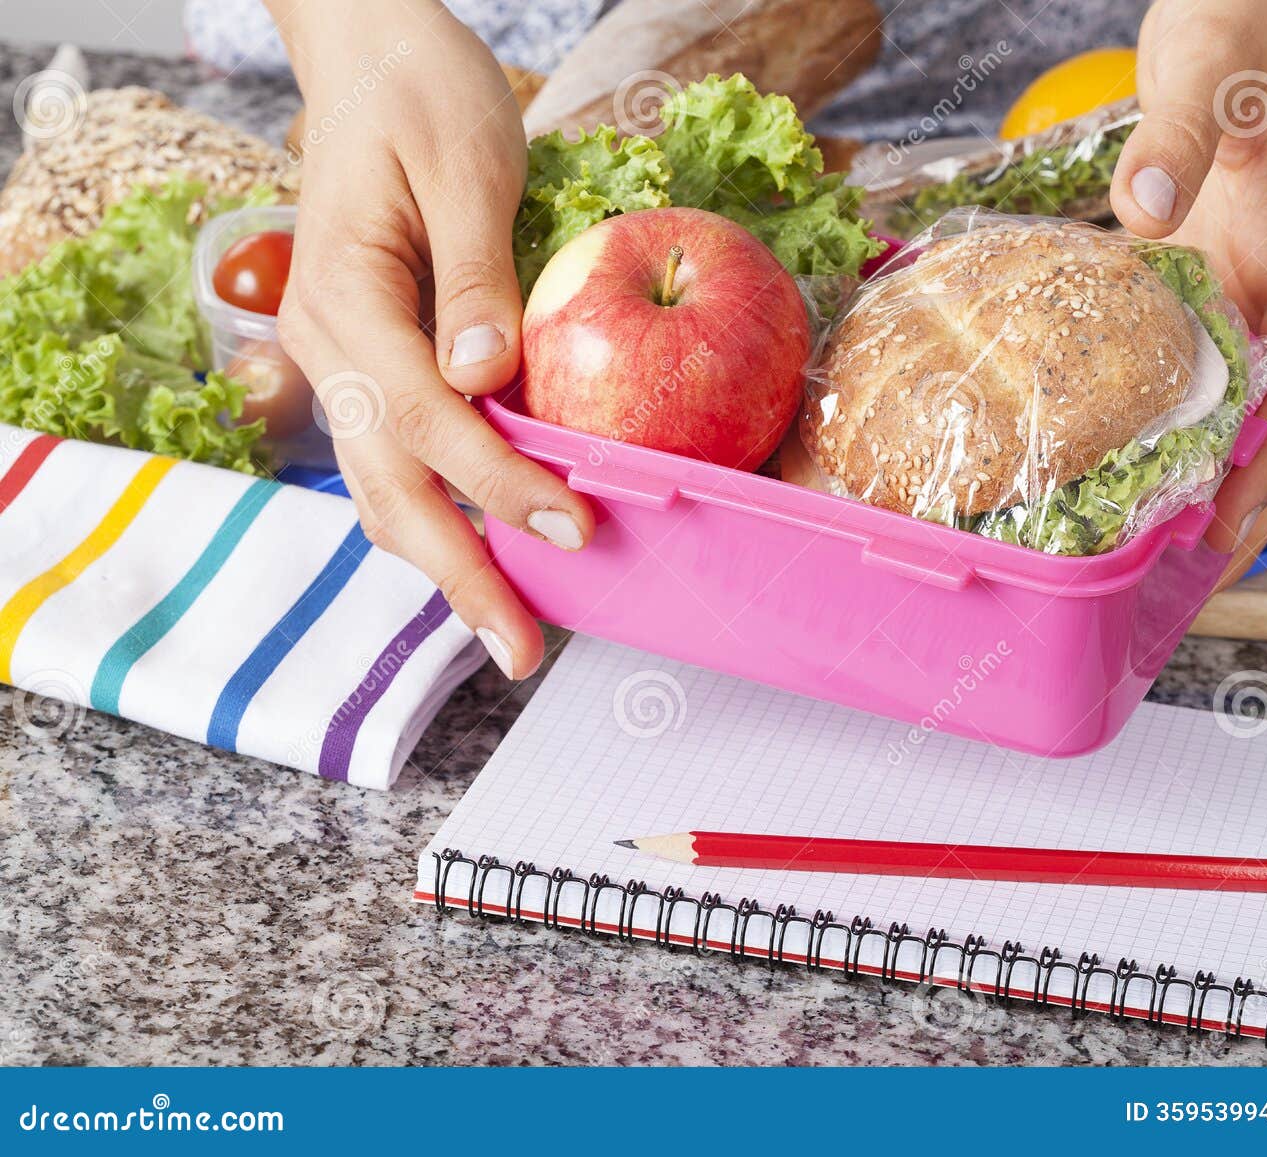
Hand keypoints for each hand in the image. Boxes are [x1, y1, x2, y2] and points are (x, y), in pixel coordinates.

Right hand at [269, 1, 591, 676]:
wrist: (370, 58)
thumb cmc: (422, 94)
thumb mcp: (466, 163)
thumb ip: (475, 273)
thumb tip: (484, 377)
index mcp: (346, 296)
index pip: (427, 415)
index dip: (499, 480)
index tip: (573, 525)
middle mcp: (328, 344)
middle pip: (388, 484)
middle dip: (458, 572)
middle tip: (521, 648)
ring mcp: (339, 362)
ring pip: (382, 486)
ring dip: (443, 563)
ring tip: (507, 630)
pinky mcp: (369, 365)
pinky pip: (396, 458)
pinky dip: (438, 513)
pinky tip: (486, 552)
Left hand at [1111, 0, 1266, 584]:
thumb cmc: (1252, 20)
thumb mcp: (1217, 70)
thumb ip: (1183, 135)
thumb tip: (1150, 205)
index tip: (1231, 535)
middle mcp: (1261, 279)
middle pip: (1264, 415)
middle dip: (1234, 496)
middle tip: (1182, 571)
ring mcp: (1222, 271)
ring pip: (1217, 390)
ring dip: (1190, 459)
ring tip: (1143, 530)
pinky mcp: (1182, 254)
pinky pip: (1168, 342)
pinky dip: (1147, 394)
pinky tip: (1105, 431)